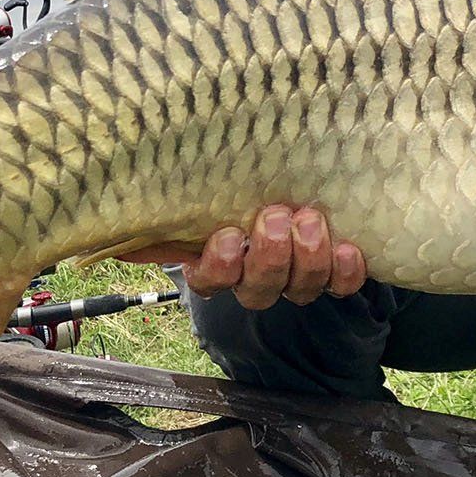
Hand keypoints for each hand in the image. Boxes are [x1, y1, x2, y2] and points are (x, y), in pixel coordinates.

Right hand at [133, 205, 365, 309]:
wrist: (291, 189)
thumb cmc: (241, 187)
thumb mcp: (206, 188)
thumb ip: (174, 202)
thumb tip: (126, 210)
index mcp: (217, 264)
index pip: (210, 281)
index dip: (219, 265)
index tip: (227, 236)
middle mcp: (255, 279)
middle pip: (258, 289)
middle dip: (268, 256)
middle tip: (273, 218)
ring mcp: (296, 279)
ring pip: (300, 289)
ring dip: (306, 258)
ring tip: (309, 220)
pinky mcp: (333, 274)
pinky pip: (342, 287)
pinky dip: (346, 271)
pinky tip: (348, 248)